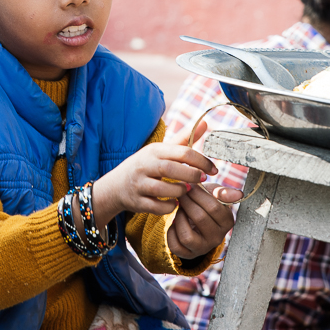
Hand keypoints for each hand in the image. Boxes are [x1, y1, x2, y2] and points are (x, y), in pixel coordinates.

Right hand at [91, 142, 218, 225]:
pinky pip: (156, 206)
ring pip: (162, 188)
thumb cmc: (145, 166)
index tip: (213, 169)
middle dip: (191, 175)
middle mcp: (144, 165)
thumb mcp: (161, 150)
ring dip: (180, 191)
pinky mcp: (136, 201)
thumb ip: (184, 139)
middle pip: (170, 168)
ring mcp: (138, 184)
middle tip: (203, 180)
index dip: (201, 161)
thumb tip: (205, 123)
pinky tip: (175, 203)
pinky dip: (169, 206)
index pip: (181, 152)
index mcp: (154, 151)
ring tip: (188, 191)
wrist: (115, 186)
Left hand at [167, 181, 241, 259]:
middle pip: (200, 218)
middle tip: (180, 193)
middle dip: (187, 202)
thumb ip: (223, 192)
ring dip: (180, 218)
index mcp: (227, 222)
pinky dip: (171, 232)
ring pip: (187, 236)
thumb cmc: (204, 203)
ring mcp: (203, 248)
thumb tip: (239, 194)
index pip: (214, 207)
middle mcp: (217, 238)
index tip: (189, 185)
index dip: (198, 194)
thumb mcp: (213, 195)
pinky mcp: (188, 254)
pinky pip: (176, 245)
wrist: (194, 222)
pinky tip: (175, 222)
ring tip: (179, 208)